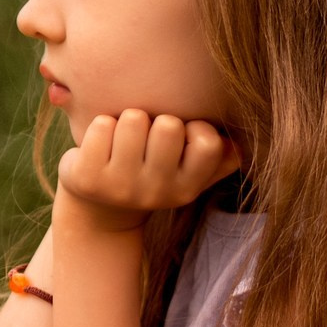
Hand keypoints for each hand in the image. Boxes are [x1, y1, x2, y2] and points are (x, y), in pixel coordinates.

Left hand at [55, 112, 241, 230]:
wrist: (101, 207)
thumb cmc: (153, 172)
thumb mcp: (190, 172)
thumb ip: (221, 157)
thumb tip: (240, 142)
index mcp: (187, 188)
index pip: (208, 143)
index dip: (194, 128)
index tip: (182, 135)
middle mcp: (156, 193)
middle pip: (168, 125)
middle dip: (157, 119)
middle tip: (146, 136)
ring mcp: (120, 187)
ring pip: (133, 119)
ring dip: (127, 120)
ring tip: (123, 138)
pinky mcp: (87, 178)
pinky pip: (101, 125)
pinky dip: (100, 125)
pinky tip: (100, 145)